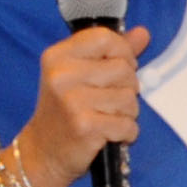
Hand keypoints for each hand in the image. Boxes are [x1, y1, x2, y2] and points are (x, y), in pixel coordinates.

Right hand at [5, 22, 146, 186]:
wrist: (43, 153)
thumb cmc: (66, 111)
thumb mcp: (82, 74)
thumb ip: (114, 52)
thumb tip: (142, 33)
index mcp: (58, 56)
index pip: (105, 37)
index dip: (123, 52)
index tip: (119, 67)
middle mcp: (61, 75)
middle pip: (124, 69)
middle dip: (127, 88)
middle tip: (107, 102)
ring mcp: (72, 101)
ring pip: (130, 98)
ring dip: (127, 113)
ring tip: (106, 118)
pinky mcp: (85, 126)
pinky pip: (128, 124)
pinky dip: (126, 133)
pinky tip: (108, 134)